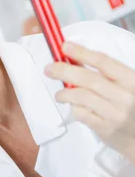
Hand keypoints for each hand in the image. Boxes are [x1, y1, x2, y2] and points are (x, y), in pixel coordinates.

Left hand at [44, 42, 134, 162]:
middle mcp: (124, 96)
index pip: (103, 62)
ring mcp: (115, 113)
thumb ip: (109, 76)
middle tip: (50, 68)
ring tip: (59, 94)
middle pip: (88, 79)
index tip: (65, 47)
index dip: (82, 52)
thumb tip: (77, 62)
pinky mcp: (106, 129)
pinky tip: (71, 106)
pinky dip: (74, 108)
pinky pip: (83, 115)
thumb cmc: (134, 108)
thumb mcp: (130, 87)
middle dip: (65, 71)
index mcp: (132, 80)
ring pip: (83, 97)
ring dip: (66, 93)